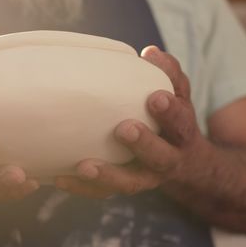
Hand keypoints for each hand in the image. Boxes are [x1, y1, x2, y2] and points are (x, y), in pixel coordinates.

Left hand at [55, 46, 205, 197]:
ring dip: (108, 176)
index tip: (154, 97)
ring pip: (131, 184)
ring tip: (84, 166)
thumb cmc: (171, 118)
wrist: (184, 163)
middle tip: (123, 129)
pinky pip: (103, 193)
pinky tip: (61, 178)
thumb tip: (150, 53)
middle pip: (161, 157)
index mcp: (182, 134)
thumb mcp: (178, 94)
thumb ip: (168, 73)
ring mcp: (146, 178)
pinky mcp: (123, 186)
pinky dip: (82, 188)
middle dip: (144, 144)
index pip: (181, 122)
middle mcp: (168, 160)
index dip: (170, 112)